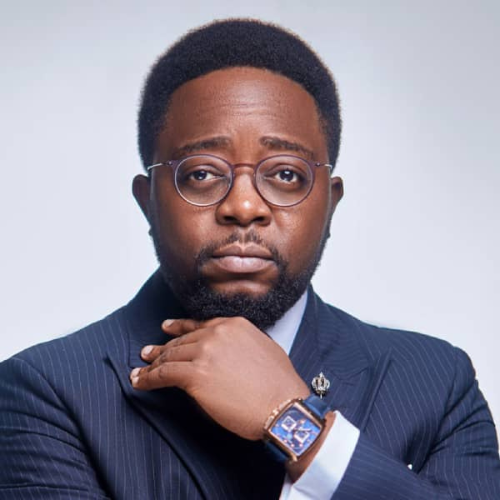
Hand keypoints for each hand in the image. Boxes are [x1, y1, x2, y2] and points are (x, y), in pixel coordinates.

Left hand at [130, 317, 309, 440]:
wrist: (284, 405)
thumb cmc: (280, 384)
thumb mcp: (264, 348)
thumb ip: (242, 344)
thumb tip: (229, 354)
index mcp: (234, 325)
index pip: (199, 325)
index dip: (179, 328)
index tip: (166, 328)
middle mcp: (217, 333)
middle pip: (182, 340)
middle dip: (163, 348)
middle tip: (148, 353)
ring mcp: (205, 352)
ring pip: (170, 355)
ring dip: (152, 364)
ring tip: (141, 369)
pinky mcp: (195, 375)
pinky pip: (164, 374)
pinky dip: (148, 378)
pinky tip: (140, 381)